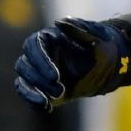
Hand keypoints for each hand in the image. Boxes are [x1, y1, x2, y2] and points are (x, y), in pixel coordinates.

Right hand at [14, 17, 130, 111]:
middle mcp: (40, 53)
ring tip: (58, 96)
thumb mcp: (98, 37)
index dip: (40, 61)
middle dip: (38, 78)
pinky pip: (27, 93)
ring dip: (35, 91)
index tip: (56, 77)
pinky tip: (47, 108)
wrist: (107, 66)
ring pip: (23, 79)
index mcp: (50, 37)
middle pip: (24, 63)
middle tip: (60, 89)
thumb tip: (58, 22)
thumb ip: (80, 29)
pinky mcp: (41, 86)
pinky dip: (32, 101)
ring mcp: (39, 70)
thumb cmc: (103, 47)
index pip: (33, 45)